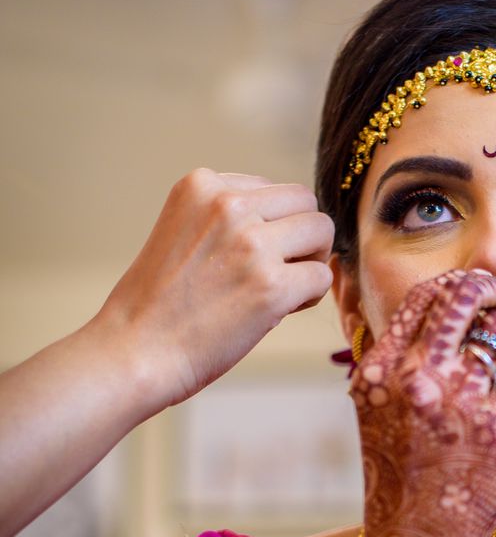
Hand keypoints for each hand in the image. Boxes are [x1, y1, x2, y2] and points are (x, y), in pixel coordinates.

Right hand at [96, 169, 334, 409]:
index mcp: (202, 185)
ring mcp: (251, 244)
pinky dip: (309, 297)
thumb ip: (227, 219)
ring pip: (321, 231)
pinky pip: (322, 276)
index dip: (270, 226)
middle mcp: (228, 204)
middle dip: (300, 238)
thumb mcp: (183, 232)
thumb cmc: (157, 305)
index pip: (272, 189)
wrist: (133, 351)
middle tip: (276, 273)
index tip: (244, 258)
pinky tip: (277, 312)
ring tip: (278, 290)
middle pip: (304, 202)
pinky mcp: (271, 286)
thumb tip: (292, 225)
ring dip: (310, 262)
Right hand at [351, 270, 495, 536]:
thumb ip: (394, 367)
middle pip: (460, 297)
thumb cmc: (396, 483)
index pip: (420, 298)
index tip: (468, 291)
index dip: (450, 286)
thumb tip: (426, 318)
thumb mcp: (376, 415)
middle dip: (486, 288)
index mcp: (378, 372)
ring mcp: (459, 397)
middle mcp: (416, 376)